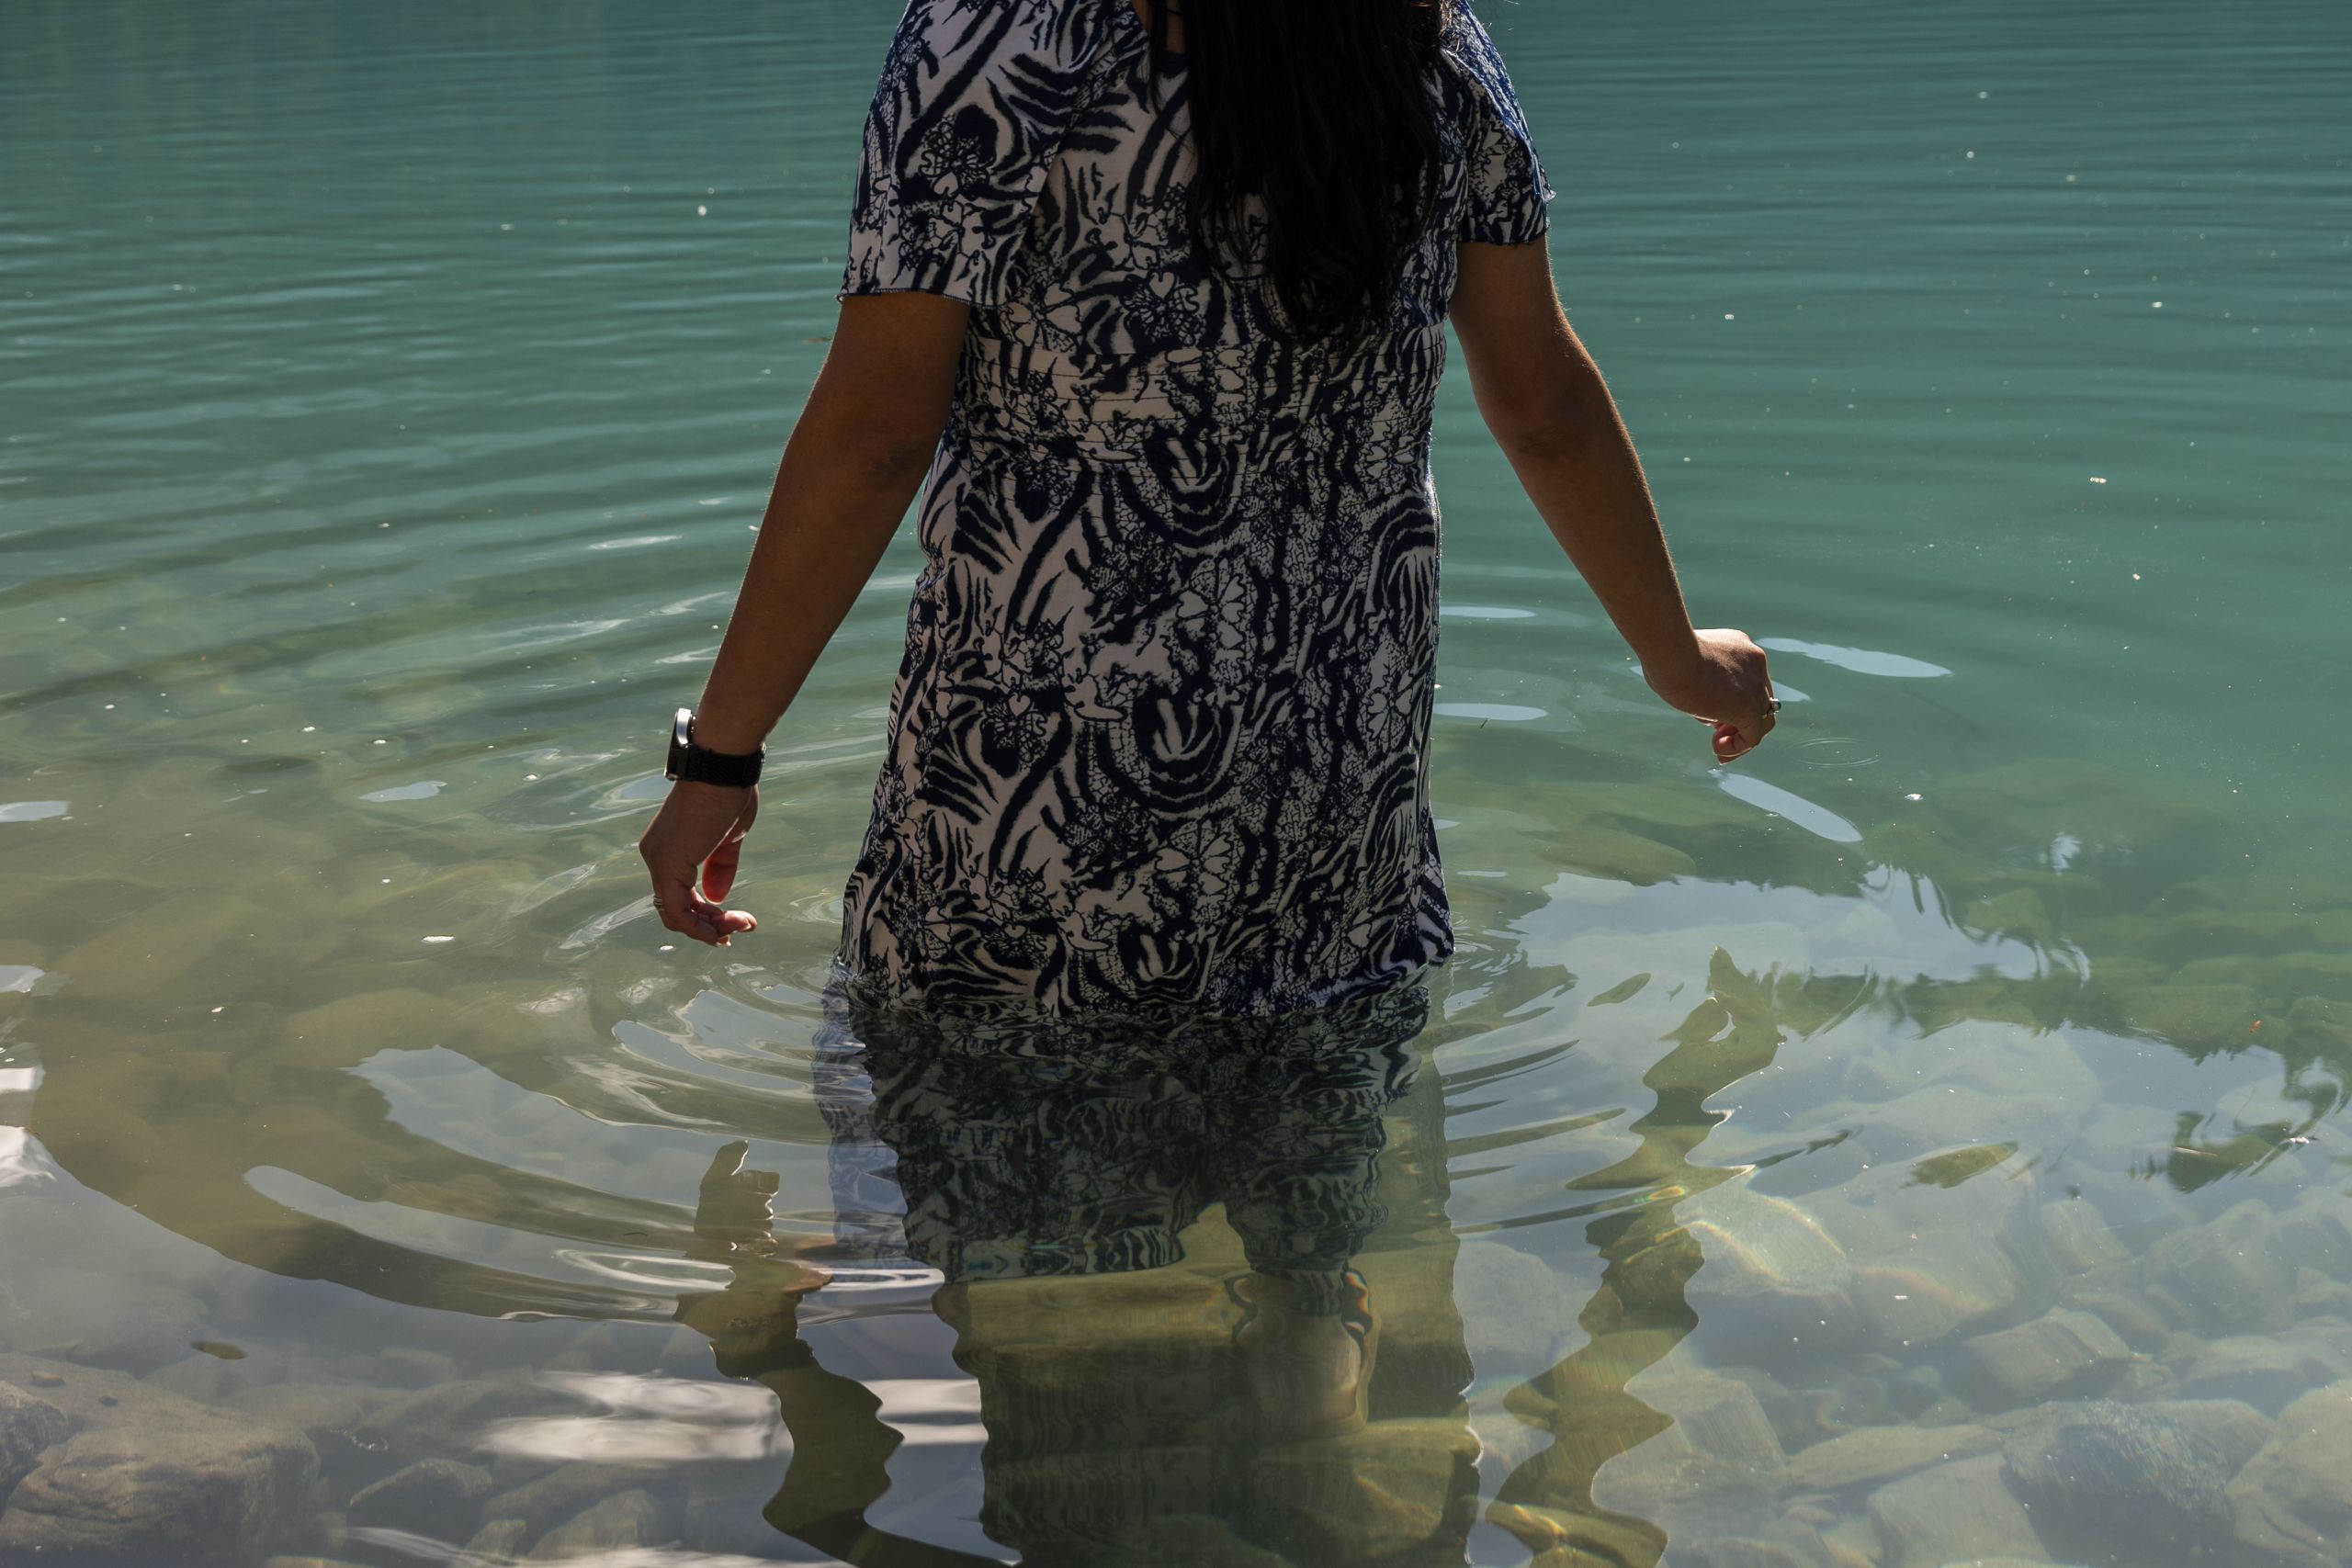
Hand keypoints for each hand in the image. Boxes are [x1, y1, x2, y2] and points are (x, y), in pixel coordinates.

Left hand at [638, 781, 760, 945]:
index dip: (705, 914)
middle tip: (741, 928)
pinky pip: (678, 910)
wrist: (722, 769)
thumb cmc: (728, 793)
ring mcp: (658, 861)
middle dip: (709, 926)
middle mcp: (655, 855)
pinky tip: (725, 929)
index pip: (678, 894)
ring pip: (675, 915)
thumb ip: (719, 868)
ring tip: (742, 926)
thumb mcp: (728, 838)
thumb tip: (716, 897)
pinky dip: (700, 926)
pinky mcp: (668, 865)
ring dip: (710, 929)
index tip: (737, 920)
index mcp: (668, 848)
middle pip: (674, 909)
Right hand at [1644, 628, 1777, 762]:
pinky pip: (1754, 736)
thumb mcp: (1681, 662)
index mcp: (1738, 647)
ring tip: (1717, 748)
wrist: (1672, 651)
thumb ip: (1693, 677)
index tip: (1710, 715)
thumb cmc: (1664, 654)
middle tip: (1715, 736)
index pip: (1744, 680)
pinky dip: (1738, 747)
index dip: (1729, 700)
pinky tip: (1717, 749)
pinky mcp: (1750, 707)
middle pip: (1757, 698)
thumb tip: (1686, 691)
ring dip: (1739, 737)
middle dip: (1736, 720)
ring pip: (1762, 718)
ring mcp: (1756, 685)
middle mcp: (1754, 663)